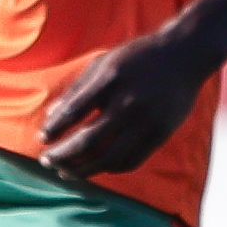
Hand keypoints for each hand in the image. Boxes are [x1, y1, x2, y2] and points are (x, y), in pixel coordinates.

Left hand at [32, 25, 218, 182]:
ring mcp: (147, 120)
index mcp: (110, 79)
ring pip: (109, 158)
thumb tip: (51, 116)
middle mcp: (128, 102)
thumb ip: (78, 89)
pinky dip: (111, 168)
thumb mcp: (104, 62)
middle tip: (48, 161)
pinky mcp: (161, 133)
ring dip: (84, 169)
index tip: (42, 138)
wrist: (184, 55)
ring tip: (67, 172)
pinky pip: (131, 161)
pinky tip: (98, 167)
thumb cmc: (137, 57)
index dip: (54, 129)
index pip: (73, 112)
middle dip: (63, 155)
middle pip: (88, 141)